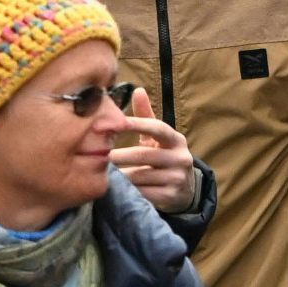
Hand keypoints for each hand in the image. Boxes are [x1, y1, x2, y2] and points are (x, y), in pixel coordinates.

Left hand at [107, 85, 195, 209]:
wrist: (185, 188)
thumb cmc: (163, 155)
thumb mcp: (158, 137)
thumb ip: (146, 115)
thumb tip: (137, 89)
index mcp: (176, 140)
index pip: (157, 128)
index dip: (136, 124)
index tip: (115, 123)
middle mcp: (180, 158)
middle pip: (145, 155)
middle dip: (121, 155)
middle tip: (102, 154)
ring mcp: (177, 178)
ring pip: (141, 176)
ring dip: (121, 174)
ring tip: (104, 172)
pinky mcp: (171, 197)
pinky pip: (144, 193)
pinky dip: (128, 191)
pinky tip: (117, 188)